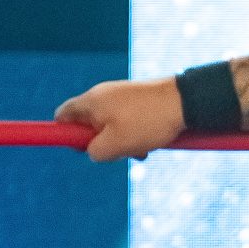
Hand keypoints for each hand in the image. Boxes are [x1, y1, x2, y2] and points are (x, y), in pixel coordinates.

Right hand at [54, 77, 185, 161]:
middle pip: (89, 124)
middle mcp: (102, 95)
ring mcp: (120, 96)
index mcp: (91, 102)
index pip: (62, 116)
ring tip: (141, 149)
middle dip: (101, 143)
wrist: (186, 101)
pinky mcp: (137, 99)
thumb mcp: (115, 145)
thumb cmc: (148, 122)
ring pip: (111, 126)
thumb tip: (93, 152)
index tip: (82, 148)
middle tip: (119, 152)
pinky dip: (135, 134)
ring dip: (122, 143)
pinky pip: (127, 121)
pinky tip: (150, 143)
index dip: (65, 135)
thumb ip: (94, 152)